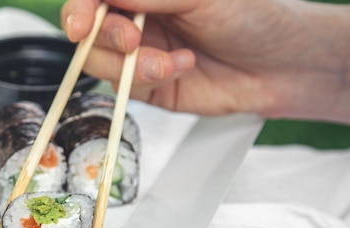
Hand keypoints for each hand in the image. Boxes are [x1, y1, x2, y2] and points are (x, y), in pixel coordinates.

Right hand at [60, 0, 349, 122]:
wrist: (277, 67)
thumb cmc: (250, 18)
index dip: (79, 10)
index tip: (79, 26)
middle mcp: (135, 19)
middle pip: (88, 32)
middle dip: (107, 38)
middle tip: (134, 40)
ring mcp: (137, 54)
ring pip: (100, 63)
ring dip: (133, 66)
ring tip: (170, 61)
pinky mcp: (145, 86)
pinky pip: (125, 87)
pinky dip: (150, 79)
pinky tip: (180, 68)